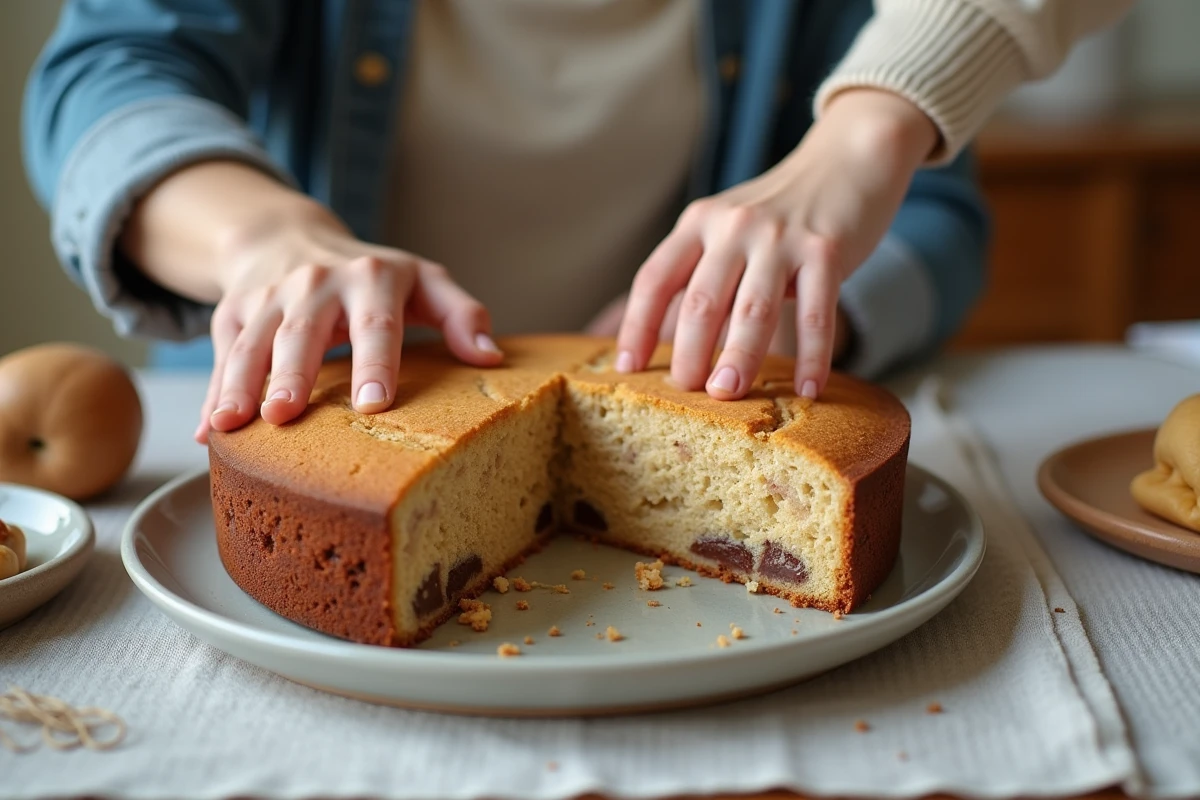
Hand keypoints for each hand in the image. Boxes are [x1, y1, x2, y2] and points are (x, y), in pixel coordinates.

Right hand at [119, 161, 500, 443]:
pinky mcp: (232, 312)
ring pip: (252, 344)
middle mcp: (315, 284)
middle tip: (285, 417)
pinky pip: (221, 356)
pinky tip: (209, 433)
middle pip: (301, 332)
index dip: (374, 362)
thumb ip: (461, 314)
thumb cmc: (375, 276)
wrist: (288, 236)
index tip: (374, 404)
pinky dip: (213, 394)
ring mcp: (269, 298)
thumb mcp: (424, 280)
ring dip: (239, 384)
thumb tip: (490, 357)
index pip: (376, 324)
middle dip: (292, 373)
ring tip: (232, 426)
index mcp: (372, 278)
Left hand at [615, 89, 935, 398]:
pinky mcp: (826, 250)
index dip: (636, 325)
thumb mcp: (727, 227)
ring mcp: (780, 238)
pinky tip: (808, 390)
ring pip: (753, 311)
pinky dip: (813, 357)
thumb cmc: (779, 213)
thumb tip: (673, 344)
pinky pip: (815, 314)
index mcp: (698, 223)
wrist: (847, 160)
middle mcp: (733, 227)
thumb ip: (702, 271)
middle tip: (686, 392)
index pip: (654, 279)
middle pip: (701, 301)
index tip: (627, 368)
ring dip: (739, 358)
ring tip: (727, 395)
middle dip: (690, 353)